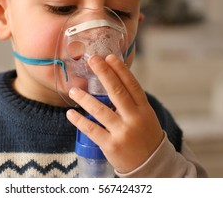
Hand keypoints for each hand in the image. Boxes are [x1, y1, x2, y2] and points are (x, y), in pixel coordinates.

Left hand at [66, 54, 163, 173]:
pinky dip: (79, 121)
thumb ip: (131, 102)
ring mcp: (122, 132)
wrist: (152, 166)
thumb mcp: (145, 117)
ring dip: (85, 98)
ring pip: (101, 110)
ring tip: (73, 90)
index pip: (132, 85)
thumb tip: (112, 82)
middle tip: (92, 60)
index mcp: (144, 109)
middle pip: (117, 92)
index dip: (121, 70)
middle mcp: (134, 118)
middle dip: (104, 73)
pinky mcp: (111, 145)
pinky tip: (70, 113)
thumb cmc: (145, 137)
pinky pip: (92, 130)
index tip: (110, 57)